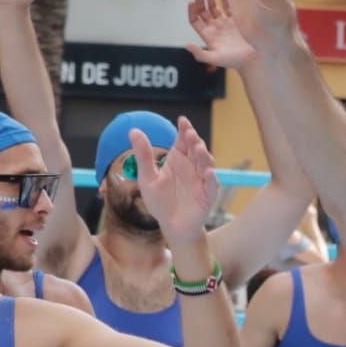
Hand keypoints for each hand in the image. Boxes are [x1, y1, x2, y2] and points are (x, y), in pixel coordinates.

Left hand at [131, 117, 219, 242]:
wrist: (171, 225)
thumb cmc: (160, 201)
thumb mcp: (147, 178)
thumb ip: (143, 155)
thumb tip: (134, 130)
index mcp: (178, 159)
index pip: (183, 141)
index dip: (185, 130)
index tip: (182, 121)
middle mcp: (192, 167)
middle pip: (196, 149)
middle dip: (194, 141)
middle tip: (189, 134)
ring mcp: (201, 180)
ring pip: (206, 164)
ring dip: (203, 156)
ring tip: (197, 149)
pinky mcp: (208, 195)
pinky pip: (211, 185)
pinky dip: (210, 179)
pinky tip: (207, 172)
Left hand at [186, 0, 254, 70]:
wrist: (254, 60)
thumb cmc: (235, 61)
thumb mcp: (216, 58)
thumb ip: (200, 54)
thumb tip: (187, 45)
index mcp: (208, 35)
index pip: (195, 20)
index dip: (191, 11)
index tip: (191, 2)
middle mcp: (215, 28)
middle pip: (203, 11)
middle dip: (199, 1)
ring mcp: (225, 23)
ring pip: (214, 7)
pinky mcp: (237, 20)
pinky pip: (228, 6)